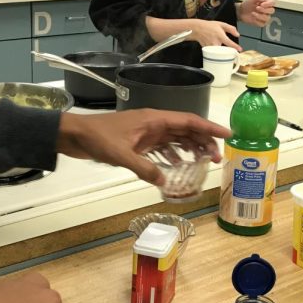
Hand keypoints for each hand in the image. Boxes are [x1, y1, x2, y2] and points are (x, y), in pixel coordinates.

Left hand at [57, 109, 230, 185]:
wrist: (75, 135)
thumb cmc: (98, 138)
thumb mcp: (121, 155)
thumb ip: (144, 168)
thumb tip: (165, 183)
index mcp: (154, 119)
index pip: (189, 121)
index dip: (209, 128)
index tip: (227, 135)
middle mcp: (154, 123)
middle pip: (186, 130)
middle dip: (204, 142)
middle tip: (216, 159)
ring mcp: (146, 132)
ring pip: (176, 139)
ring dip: (190, 149)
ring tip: (202, 164)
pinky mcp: (138, 141)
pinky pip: (162, 147)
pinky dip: (172, 155)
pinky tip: (177, 167)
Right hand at [187, 20, 241, 49]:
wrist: (197, 29)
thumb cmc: (209, 26)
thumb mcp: (221, 24)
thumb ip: (231, 29)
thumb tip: (237, 34)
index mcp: (220, 36)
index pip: (229, 43)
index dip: (235, 47)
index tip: (240, 50)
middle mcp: (215, 42)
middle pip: (224, 51)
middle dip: (227, 51)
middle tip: (229, 50)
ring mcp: (211, 47)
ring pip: (219, 52)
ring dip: (221, 51)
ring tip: (219, 47)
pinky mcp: (207, 50)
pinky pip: (213, 52)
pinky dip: (215, 50)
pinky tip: (213, 45)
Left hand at [238, 0, 274, 26]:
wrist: (241, 11)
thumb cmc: (248, 4)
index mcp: (266, 3)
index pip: (273, 3)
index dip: (268, 4)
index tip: (261, 4)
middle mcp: (267, 10)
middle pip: (272, 11)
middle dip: (264, 10)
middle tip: (257, 8)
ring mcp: (264, 17)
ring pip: (268, 18)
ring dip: (260, 16)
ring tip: (253, 13)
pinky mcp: (260, 23)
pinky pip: (262, 24)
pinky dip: (257, 21)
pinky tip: (253, 18)